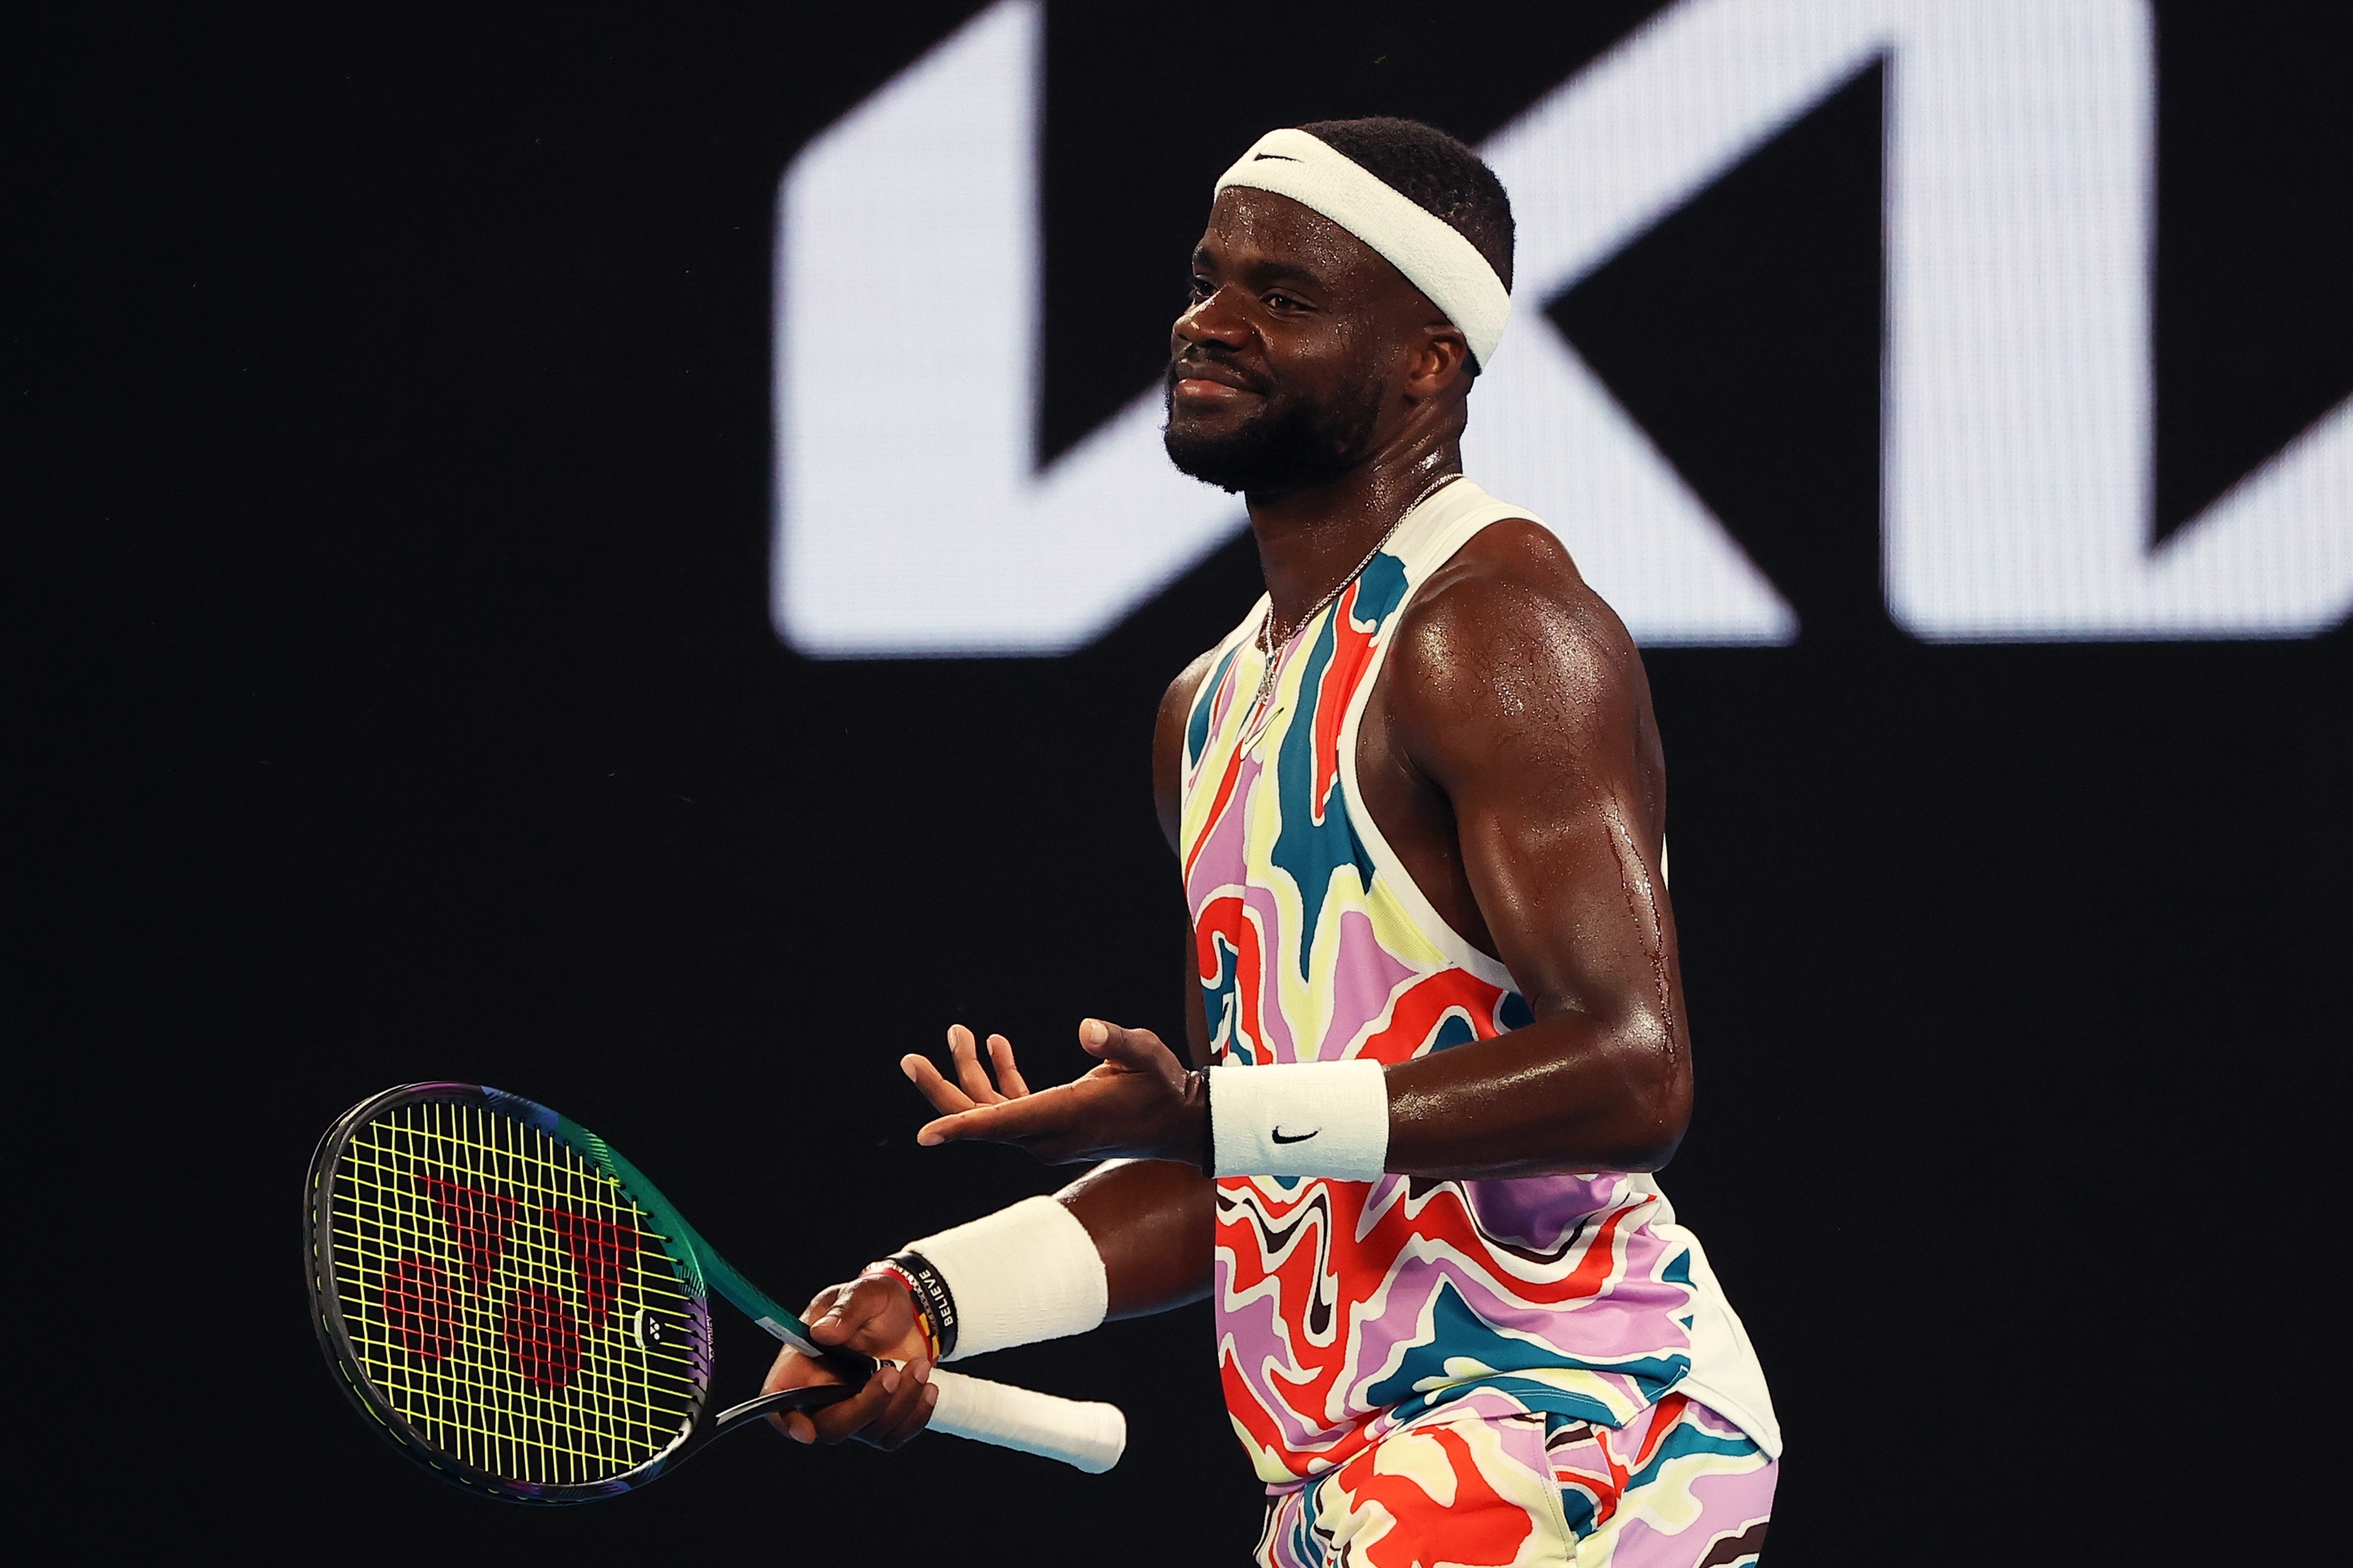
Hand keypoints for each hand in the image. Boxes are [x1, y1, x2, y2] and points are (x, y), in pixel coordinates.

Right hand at [760, 1275, 937, 1448]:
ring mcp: (852, 1408)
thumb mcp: (864, 1292)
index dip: (786, 1420)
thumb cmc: (878, 1301)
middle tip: (891, 1372)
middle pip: (830, 1426)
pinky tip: (927, 1387)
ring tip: (919, 1365)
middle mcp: (822, 1391)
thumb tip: (823, 1332)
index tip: (806, 1431)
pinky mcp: (880, 1418)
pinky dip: (915, 1416)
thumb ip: (845, 1310)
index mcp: (804, 1360)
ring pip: (867, 1431)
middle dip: (865, 1406)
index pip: (778, 1398)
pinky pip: (893, 1435)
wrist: (914, 1312)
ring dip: (900, 1403)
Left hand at [902, 1019, 1207, 1166]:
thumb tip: (1086, 1029)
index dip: (962, 1127)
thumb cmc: (1164, 1084)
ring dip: (970, 1074)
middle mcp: (1050, 1134)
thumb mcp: (1147, 1054)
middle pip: (983, 1119)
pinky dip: (999, 1079)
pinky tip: (995, 1046)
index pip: (1004, 1123)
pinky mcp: (1053, 1128)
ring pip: (992, 1112)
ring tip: (958, 1033)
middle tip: (910, 1059)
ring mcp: (1049, 1135)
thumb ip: (1116, 1041)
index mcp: (1067, 1116)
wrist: (1179, 1121)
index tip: (925, 1135)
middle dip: (943, 1089)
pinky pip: (1012, 1108)